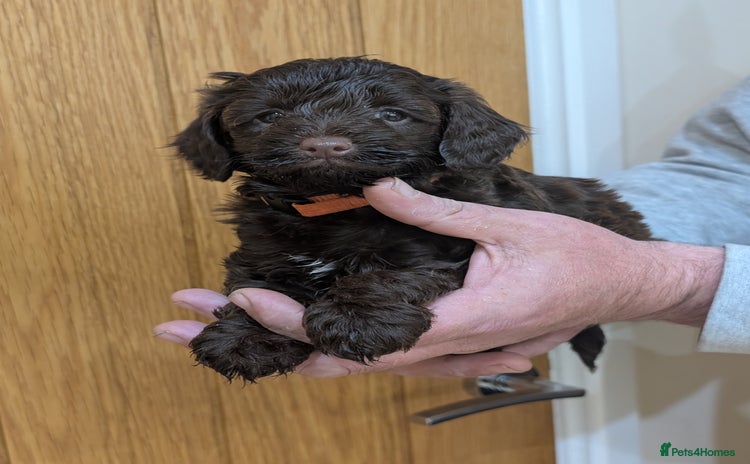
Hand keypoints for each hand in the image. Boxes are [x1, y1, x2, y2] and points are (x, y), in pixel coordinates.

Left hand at [155, 178, 723, 376]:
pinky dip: (332, 346)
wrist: (617, 289)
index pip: (355, 335)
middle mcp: (441, 351)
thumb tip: (377, 186)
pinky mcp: (447, 347)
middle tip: (198, 323)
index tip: (242, 298)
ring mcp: (443, 356)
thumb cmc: (572, 260)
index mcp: (455, 325)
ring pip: (355, 365)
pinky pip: (381, 356)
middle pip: (338, 360)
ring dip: (290, 346)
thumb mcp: (503, 227)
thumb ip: (434, 212)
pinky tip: (303, 333)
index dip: (293, 321)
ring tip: (233, 325)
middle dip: (265, 344)